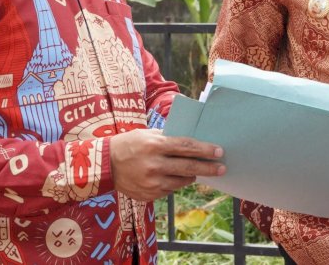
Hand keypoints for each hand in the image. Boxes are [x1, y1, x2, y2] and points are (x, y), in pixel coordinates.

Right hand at [109, 129, 224, 202]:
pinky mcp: (149, 195)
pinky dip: (174, 184)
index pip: (186, 147)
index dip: (205, 150)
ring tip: (195, 172)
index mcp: (155, 145)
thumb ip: (168, 137)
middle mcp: (154, 165)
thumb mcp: (147, 134)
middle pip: (189, 168)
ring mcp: (152, 182)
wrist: (105, 165)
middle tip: (222, 168)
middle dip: (208, 168)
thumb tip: (192, 142)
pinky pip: (169, 190)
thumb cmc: (129, 144)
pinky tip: (172, 178)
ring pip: (182, 182)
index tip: (219, 151)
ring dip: (191, 177)